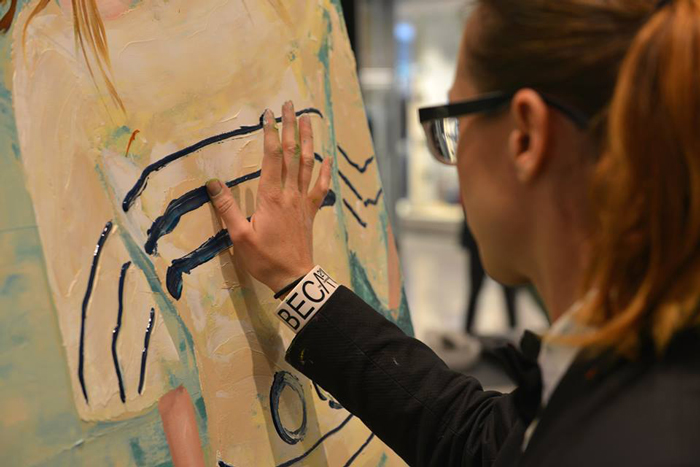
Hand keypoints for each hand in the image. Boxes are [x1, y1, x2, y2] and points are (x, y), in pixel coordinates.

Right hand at [207, 101, 331, 292]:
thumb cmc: (264, 259)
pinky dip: (325, 171)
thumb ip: (227, 208)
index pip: (271, 157)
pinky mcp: (311, 211)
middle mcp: (290, 193)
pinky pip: (321, 187)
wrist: (294, 278)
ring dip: (309, 140)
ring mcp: (303, 201)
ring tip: (309, 119)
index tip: (268, 114)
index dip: (270, 133)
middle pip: (292, 154)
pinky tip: (328, 158)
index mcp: (271, 196)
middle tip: (290, 105)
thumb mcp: (239, 236)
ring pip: (309, 164)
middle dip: (291, 127)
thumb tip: (213, 183)